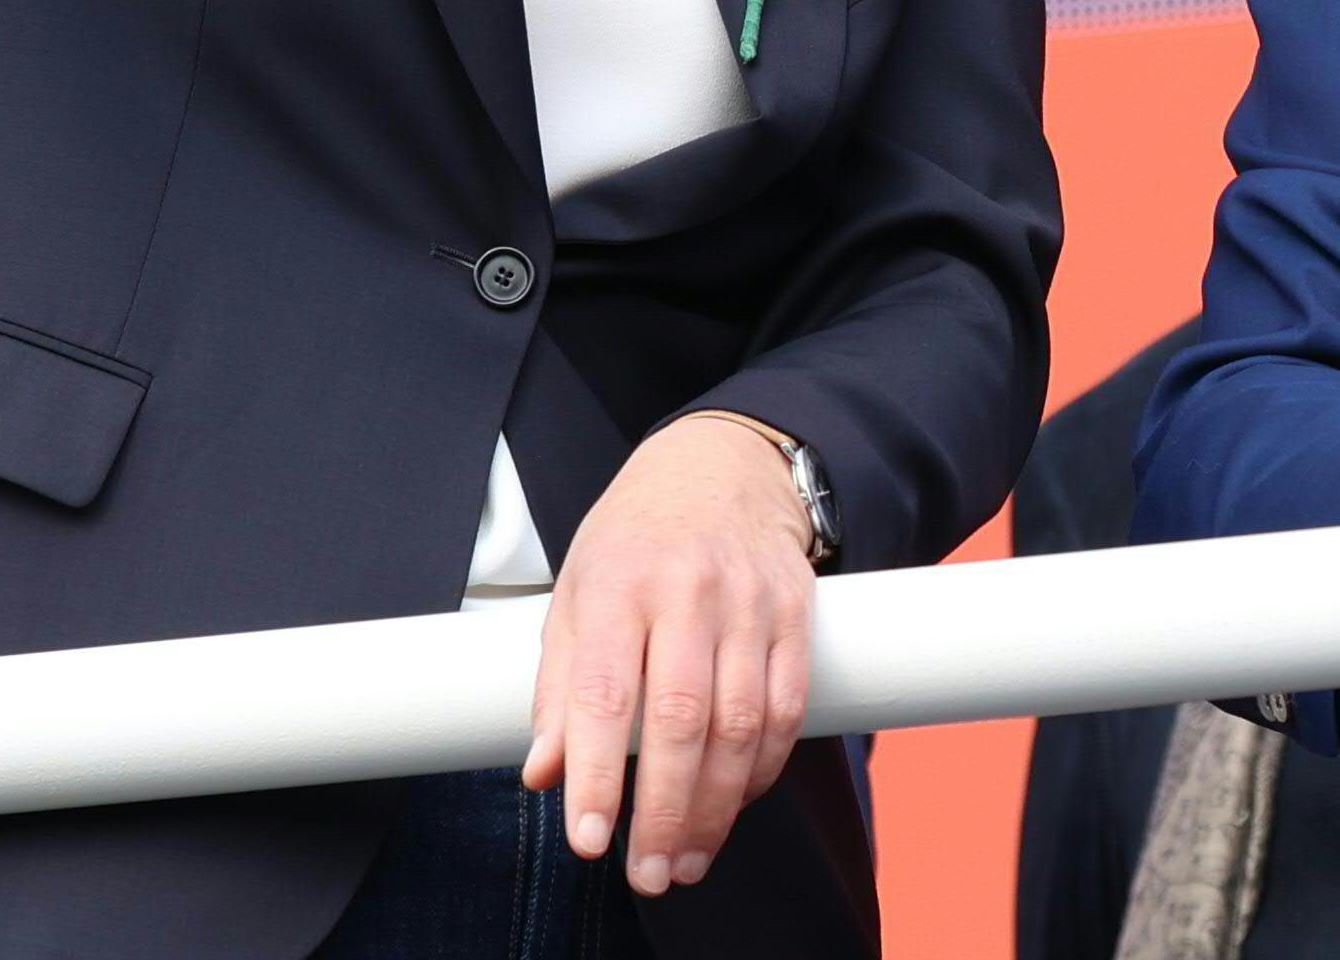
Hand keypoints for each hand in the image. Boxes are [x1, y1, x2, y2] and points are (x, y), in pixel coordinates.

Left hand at [522, 415, 816, 896]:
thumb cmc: (635, 539)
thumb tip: (543, 774)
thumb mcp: (576, 592)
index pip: (605, 694)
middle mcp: (687, 591)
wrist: (723, 466)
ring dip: (716, 807)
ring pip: (740, 725)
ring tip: (688, 859)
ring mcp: (749, 602)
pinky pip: (787, 707)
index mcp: (618, 584)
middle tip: (647, 874)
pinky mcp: (796, 612)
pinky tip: (736, 801)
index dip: (598, 775)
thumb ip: (559, 685)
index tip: (589, 840)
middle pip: (680, 721)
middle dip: (664, 812)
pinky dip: (763, 768)